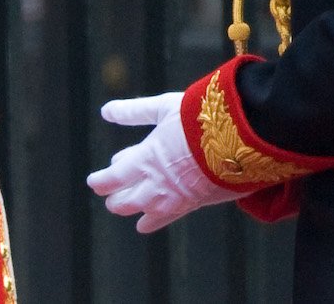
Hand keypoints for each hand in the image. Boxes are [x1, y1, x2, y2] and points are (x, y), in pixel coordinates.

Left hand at [87, 91, 243, 232]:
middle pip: (125, 200)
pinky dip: (152, 221)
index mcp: (146, 159)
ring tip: (120, 206)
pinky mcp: (194, 203)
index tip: (93, 181)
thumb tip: (106, 111)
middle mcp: (156, 184)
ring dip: (130, 208)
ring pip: (143, 211)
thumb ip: (134, 112)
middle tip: (108, 193)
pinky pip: (166, 218)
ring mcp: (175, 197)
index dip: (101, 181)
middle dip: (114, 197)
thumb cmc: (199, 118)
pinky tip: (144, 225)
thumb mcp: (163, 108)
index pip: (113, 179)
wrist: (240, 140)